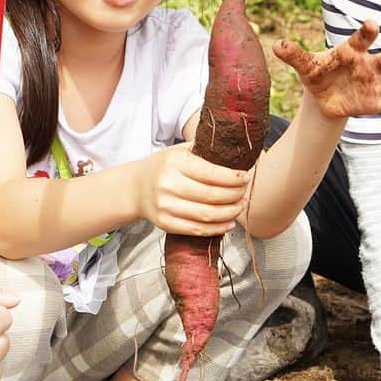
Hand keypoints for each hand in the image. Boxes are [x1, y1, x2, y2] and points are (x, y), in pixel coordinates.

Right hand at [135, 143, 249, 235]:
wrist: (135, 188)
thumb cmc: (163, 167)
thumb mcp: (179, 151)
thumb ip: (204, 151)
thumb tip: (238, 154)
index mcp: (174, 163)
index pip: (211, 173)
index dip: (233, 178)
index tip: (245, 177)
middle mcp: (168, 185)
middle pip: (212, 196)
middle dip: (236, 195)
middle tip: (245, 193)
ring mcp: (165, 206)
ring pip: (207, 215)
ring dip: (230, 212)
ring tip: (240, 206)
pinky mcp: (165, 223)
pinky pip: (197, 229)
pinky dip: (217, 228)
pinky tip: (228, 222)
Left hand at [273, 20, 380, 118]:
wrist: (323, 96)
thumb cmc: (318, 73)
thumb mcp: (306, 65)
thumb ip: (295, 55)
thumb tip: (276, 45)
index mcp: (353, 50)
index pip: (362, 38)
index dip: (368, 31)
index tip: (372, 25)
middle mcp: (370, 64)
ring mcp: (376, 83)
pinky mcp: (377, 102)